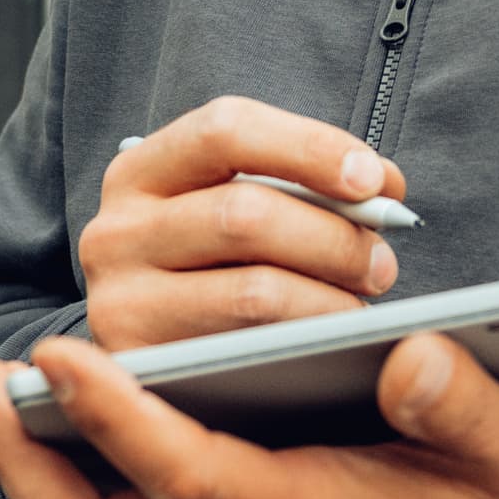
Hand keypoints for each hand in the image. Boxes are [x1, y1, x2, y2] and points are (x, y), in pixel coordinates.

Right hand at [79, 97, 406, 352]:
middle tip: (382, 262)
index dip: (309, 148)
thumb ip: (301, 185)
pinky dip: (303, 344)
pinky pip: (245, 352)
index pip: (226, 130)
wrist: (147, 355)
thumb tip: (383, 186)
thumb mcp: (234, 207)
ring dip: (329, 298)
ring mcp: (119, 303)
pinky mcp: (142, 367)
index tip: (373, 180)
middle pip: (245, 215)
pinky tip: (327, 343)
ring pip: (253, 291)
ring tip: (363, 304)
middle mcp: (115, 231)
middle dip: (334, 238)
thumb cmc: (209, 266)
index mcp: (142, 172)